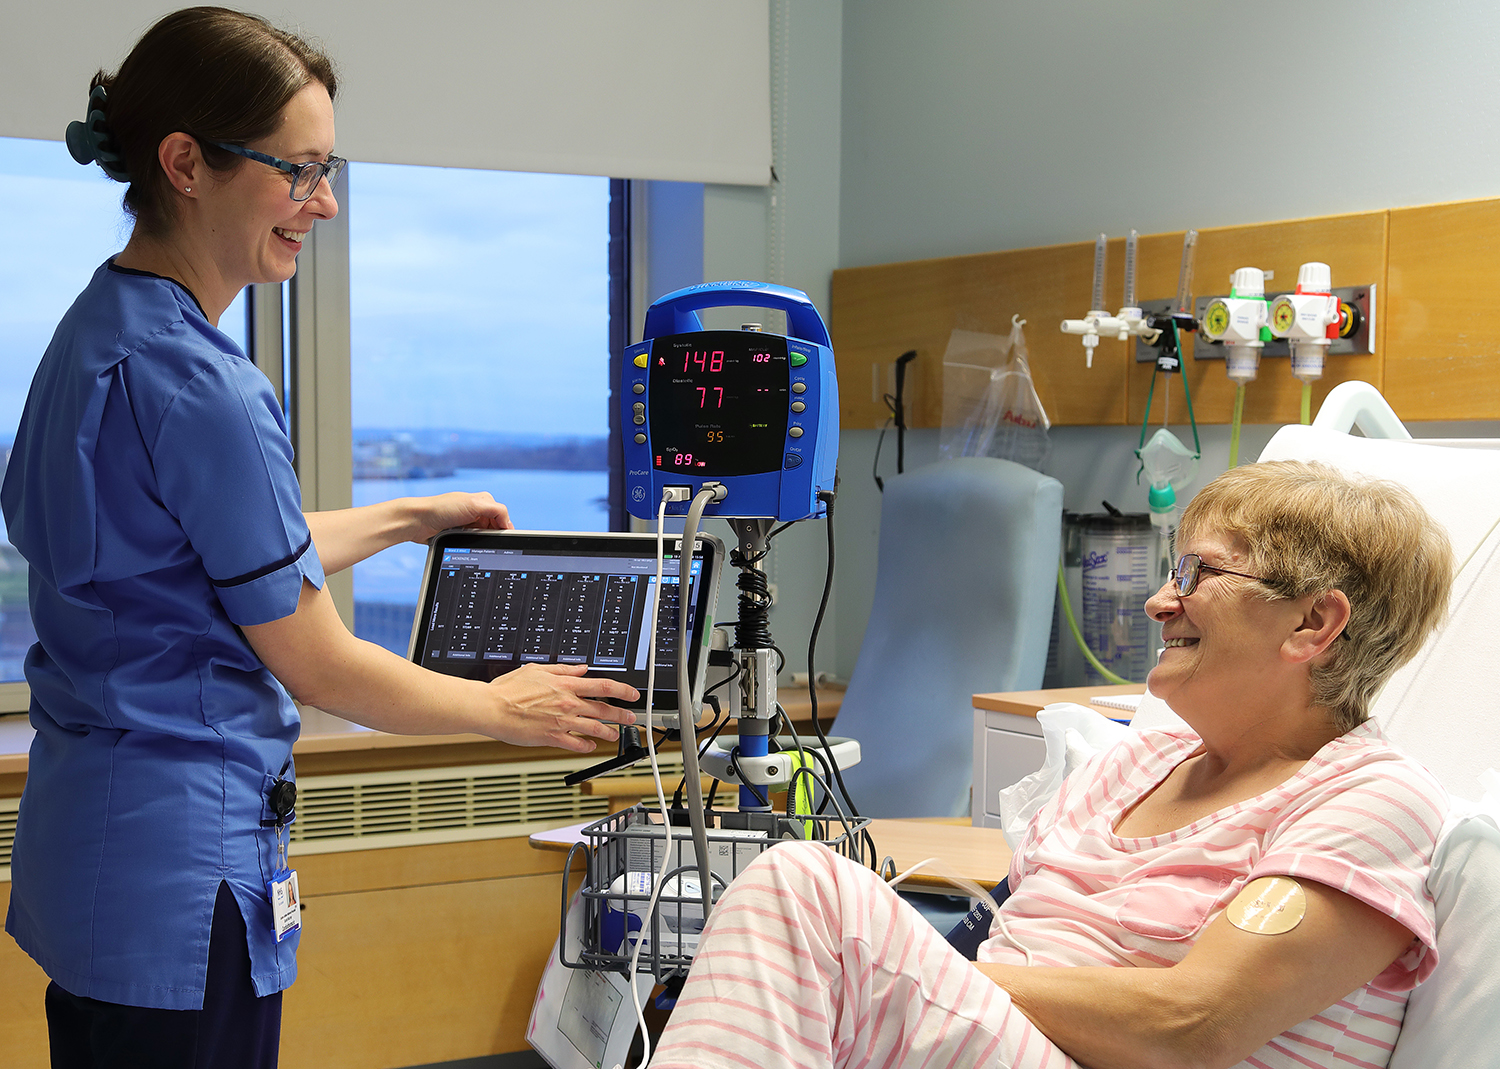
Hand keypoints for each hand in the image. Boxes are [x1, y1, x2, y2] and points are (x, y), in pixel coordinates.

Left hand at [404, 491, 512, 544]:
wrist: (417, 521)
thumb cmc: (441, 509)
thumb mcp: (474, 505)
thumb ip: (496, 510)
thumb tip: (508, 524)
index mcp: (481, 501)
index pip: (502, 515)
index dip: (504, 527)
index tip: (505, 538)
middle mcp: (475, 511)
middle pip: (494, 527)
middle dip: (491, 534)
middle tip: (482, 537)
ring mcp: (467, 523)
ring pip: (483, 536)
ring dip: (479, 539)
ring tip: (469, 537)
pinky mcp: (458, 533)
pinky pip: (472, 541)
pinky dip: (471, 543)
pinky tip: (464, 542)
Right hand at [489, 663, 640, 751]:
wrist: (491, 708)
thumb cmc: (508, 690)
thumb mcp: (538, 670)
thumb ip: (563, 670)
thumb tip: (581, 668)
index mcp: (565, 685)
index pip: (603, 686)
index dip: (623, 691)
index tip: (632, 695)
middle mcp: (567, 703)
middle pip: (604, 709)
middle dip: (621, 715)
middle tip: (631, 718)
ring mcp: (561, 721)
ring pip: (594, 728)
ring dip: (609, 732)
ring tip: (615, 735)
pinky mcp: (551, 737)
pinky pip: (575, 744)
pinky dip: (586, 745)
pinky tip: (590, 746)